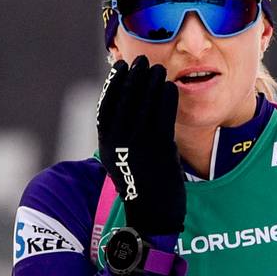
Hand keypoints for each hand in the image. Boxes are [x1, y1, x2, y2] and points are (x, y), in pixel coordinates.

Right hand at [96, 56, 184, 237]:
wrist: (153, 215)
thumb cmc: (141, 186)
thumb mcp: (122, 159)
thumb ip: (121, 136)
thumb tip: (127, 109)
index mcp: (106, 145)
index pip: (106, 105)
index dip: (113, 83)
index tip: (120, 67)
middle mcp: (119, 143)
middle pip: (125, 100)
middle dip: (133, 77)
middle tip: (141, 60)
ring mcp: (139, 145)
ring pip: (145, 105)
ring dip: (151, 82)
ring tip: (157, 68)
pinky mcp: (160, 149)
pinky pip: (163, 116)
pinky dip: (166, 98)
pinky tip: (170, 87)